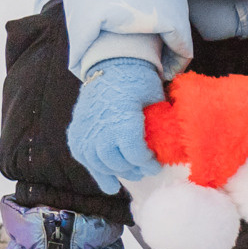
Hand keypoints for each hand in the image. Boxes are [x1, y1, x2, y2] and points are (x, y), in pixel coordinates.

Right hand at [67, 57, 167, 193]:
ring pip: (100, 164)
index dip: (146, 163)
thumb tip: (171, 143)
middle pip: (117, 162)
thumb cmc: (137, 80)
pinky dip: (97, 172)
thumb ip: (158, 123)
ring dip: (117, 172)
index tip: (155, 164)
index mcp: (122, 119)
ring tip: (131, 175)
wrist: (110, 63)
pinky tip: (111, 185)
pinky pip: (84, 158)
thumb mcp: (154, 99)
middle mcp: (100, 128)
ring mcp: (85, 131)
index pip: (134, 154)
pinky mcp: (76, 132)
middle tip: (145, 169)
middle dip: (134, 169)